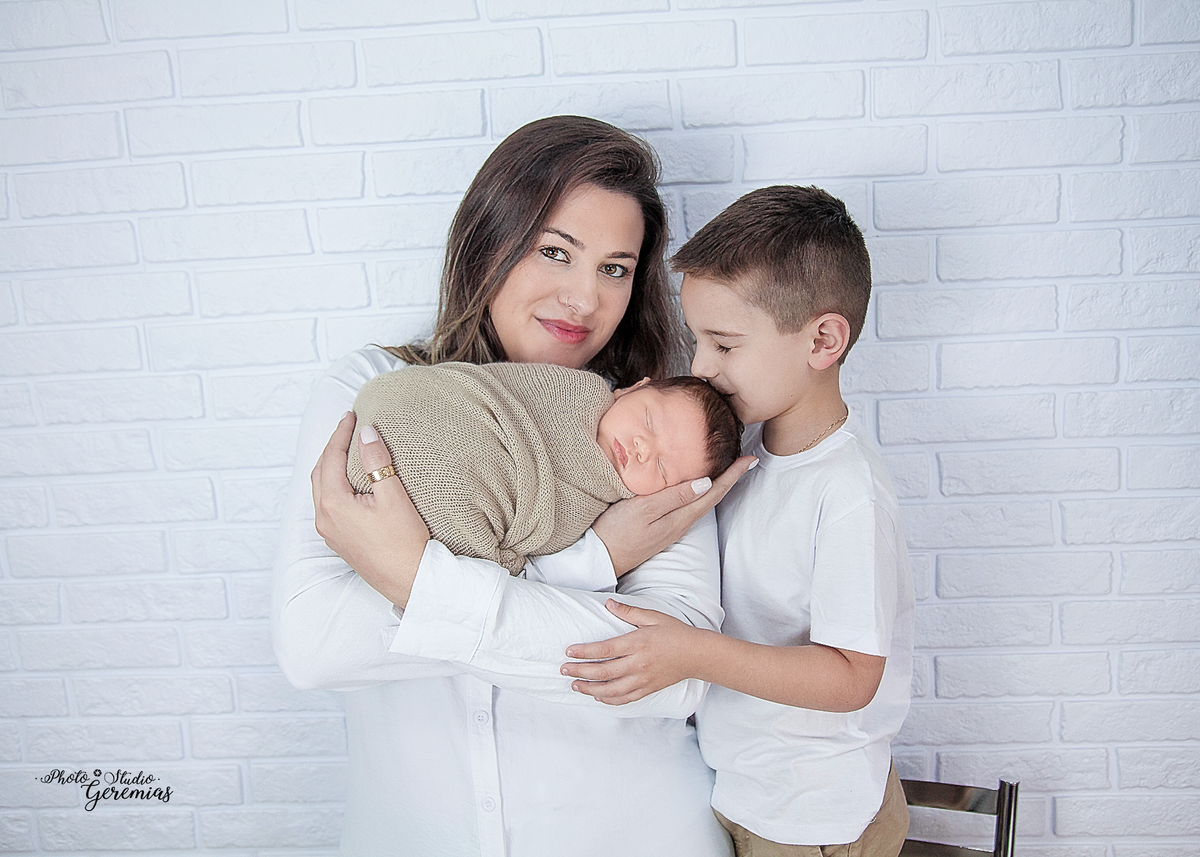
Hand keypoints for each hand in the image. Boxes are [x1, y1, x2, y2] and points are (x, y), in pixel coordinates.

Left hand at [310, 412, 429, 606]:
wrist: (410, 580)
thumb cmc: (405, 542)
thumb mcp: (393, 496)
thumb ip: (377, 461)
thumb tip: (365, 433)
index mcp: (333, 504)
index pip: (331, 458)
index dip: (340, 434)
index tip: (351, 416)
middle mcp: (324, 519)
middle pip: (320, 472)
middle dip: (332, 448)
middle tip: (348, 429)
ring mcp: (329, 532)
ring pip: (321, 490)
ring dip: (331, 467)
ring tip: (348, 451)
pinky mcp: (338, 541)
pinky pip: (328, 505)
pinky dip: (334, 486)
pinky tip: (350, 483)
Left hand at [560, 599, 704, 704]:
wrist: (697, 655)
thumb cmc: (675, 633)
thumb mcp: (653, 616)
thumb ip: (629, 611)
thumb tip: (608, 603)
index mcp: (637, 643)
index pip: (605, 649)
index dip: (584, 652)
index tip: (568, 652)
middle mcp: (638, 664)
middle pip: (603, 671)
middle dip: (580, 671)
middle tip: (563, 670)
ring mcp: (642, 679)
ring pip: (610, 689)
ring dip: (589, 688)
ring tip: (575, 685)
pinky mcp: (647, 689)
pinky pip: (624, 699)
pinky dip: (608, 700)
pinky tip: (597, 696)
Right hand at [593, 455, 756, 575]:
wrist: (598, 559)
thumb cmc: (616, 532)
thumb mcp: (643, 510)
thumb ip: (674, 496)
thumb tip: (707, 483)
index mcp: (679, 518)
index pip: (714, 493)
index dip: (733, 476)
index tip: (751, 460)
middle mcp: (680, 524)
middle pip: (712, 497)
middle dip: (730, 479)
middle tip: (745, 460)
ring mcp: (670, 527)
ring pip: (700, 502)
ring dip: (716, 485)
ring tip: (726, 469)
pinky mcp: (659, 527)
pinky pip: (686, 506)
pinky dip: (697, 492)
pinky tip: (694, 486)